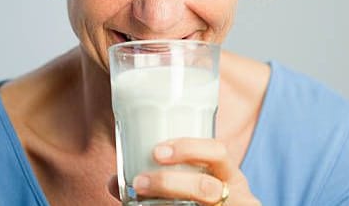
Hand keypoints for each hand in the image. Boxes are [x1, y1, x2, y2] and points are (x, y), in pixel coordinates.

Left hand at [107, 138, 260, 204]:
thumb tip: (113, 181)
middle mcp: (236, 194)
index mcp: (229, 173)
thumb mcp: (194, 183)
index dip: (189, 149)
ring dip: (168, 196)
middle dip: (170, 183)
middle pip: (207, 187)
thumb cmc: (207, 198)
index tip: (157, 151)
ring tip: (140, 196)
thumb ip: (160, 180)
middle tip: (140, 180)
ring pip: (205, 200)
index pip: (218, 151)